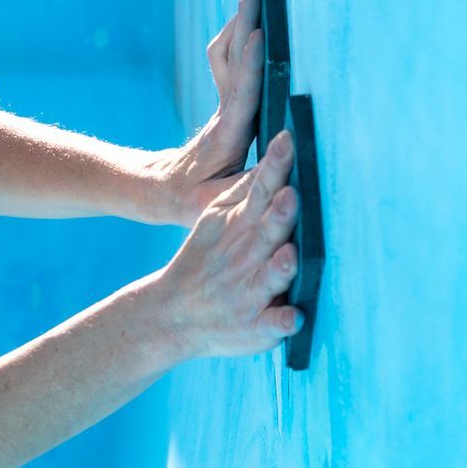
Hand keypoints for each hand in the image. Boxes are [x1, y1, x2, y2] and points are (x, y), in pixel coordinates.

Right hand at [149, 129, 301, 359]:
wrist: (172, 313)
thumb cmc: (209, 258)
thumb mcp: (217, 218)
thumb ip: (249, 189)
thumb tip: (281, 147)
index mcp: (240, 226)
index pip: (260, 190)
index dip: (274, 167)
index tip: (287, 141)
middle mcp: (245, 257)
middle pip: (266, 232)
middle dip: (279, 214)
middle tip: (292, 195)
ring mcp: (249, 292)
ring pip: (269, 278)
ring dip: (280, 267)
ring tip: (290, 256)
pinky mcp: (254, 327)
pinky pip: (270, 325)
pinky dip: (281, 322)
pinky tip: (294, 319)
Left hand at [150, 0, 264, 223]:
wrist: (164, 191)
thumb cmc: (196, 203)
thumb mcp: (216, 203)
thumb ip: (247, 187)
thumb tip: (280, 168)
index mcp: (228, 136)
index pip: (241, 94)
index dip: (251, 65)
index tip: (258, 35)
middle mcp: (226, 113)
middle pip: (232, 59)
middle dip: (244, 22)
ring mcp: (224, 104)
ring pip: (227, 53)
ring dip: (241, 20)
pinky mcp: (226, 101)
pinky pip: (229, 59)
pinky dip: (240, 34)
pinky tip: (251, 16)